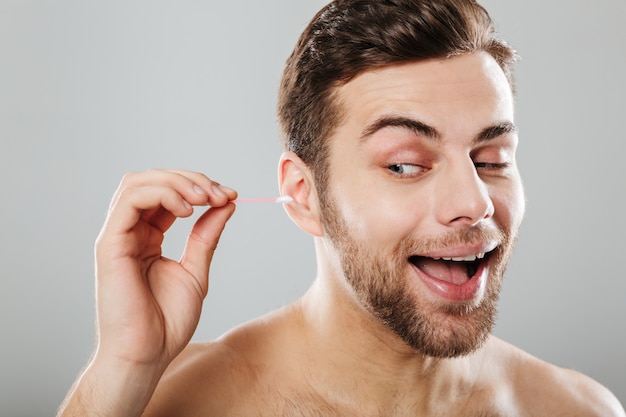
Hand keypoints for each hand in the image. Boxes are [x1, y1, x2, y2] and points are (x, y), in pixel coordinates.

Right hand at [93, 169, 236, 372]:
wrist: (147, 354)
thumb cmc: (166, 322)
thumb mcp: (196, 270)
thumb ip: (206, 235)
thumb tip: (226, 203)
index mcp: (147, 237)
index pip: (168, 195)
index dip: (199, 187)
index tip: (229, 196)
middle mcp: (130, 232)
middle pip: (152, 181)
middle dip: (191, 180)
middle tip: (220, 193)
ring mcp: (118, 236)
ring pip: (138, 182)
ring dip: (176, 182)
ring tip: (204, 198)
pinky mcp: (110, 244)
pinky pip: (130, 200)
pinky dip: (162, 194)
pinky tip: (186, 210)